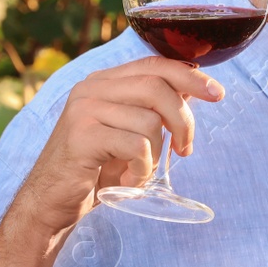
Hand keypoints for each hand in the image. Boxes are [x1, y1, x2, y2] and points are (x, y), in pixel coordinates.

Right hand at [13, 56, 224, 238]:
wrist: (50, 203)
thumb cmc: (93, 170)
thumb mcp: (126, 133)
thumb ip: (151, 110)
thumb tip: (194, 91)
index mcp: (103, 82)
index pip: (155, 64)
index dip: (190, 75)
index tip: (217, 93)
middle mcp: (91, 88)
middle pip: (157, 87)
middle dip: (183, 119)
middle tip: (185, 149)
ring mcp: (84, 110)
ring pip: (149, 120)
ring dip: (156, 154)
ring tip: (140, 171)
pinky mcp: (82, 137)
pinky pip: (135, 146)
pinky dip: (141, 169)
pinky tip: (128, 180)